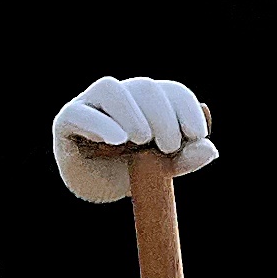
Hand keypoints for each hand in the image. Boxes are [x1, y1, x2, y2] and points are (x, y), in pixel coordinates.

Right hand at [50, 76, 216, 204]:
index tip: (197, 134)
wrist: (96, 190)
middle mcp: (121, 95)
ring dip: (132, 113)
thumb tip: (210, 149)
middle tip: (168, 146)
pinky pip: (80, 113)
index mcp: (149, 101)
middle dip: (163, 116)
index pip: (172, 90)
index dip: (187, 108)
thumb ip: (185, 158)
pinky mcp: (67, 121)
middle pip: (145, 88)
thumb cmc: (132, 171)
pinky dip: (100, 124)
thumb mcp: (163, 168)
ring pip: (110, 89)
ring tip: (142, 141)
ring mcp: (91, 104)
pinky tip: (117, 140)